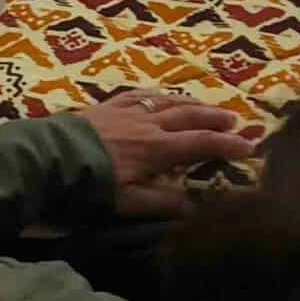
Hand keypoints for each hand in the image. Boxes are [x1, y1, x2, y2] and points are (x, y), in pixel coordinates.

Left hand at [82, 92, 258, 216]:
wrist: (50, 156)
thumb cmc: (90, 184)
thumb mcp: (127, 203)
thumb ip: (162, 203)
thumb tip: (194, 206)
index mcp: (156, 148)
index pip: (200, 143)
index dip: (227, 144)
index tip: (249, 145)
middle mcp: (148, 124)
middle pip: (188, 116)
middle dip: (214, 118)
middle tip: (235, 120)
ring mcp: (127, 110)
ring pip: (168, 102)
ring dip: (192, 104)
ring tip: (207, 106)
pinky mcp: (108, 105)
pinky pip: (140, 94)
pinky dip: (158, 95)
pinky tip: (161, 96)